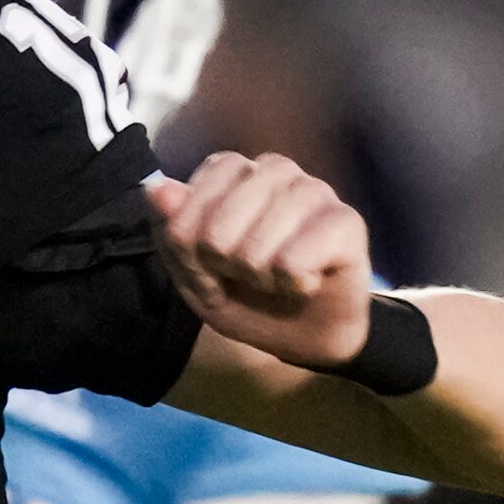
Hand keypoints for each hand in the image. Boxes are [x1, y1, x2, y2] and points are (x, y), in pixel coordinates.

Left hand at [146, 153, 372, 370]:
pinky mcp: (347, 221)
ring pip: (257, 243)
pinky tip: (304, 283)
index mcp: (233, 172)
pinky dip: (290, 284)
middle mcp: (275, 170)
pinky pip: (294, 259)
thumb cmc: (246, 295)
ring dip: (258, 277)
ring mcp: (314, 190)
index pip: (190, 197)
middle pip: (218, 224)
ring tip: (274, 279)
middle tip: (244, 276)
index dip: (189, 246)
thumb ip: (171, 230)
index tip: (206, 266)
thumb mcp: (193, 272)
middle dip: (222, 267)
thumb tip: (155, 188)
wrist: (304, 334)